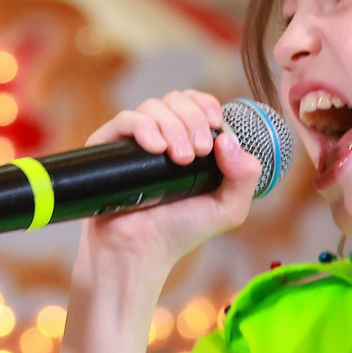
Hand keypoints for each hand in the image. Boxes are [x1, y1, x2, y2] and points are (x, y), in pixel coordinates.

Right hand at [74, 92, 260, 290]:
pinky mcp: (106, 147)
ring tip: (179, 159)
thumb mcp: (227, 209)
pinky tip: (156, 149)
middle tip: (198, 152)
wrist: (138, 253)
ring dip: (172, 126)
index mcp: (186, 142)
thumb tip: (230, 139)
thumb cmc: (178, 233)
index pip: (194, 103)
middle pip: (175, 100)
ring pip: (152, 107)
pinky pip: (125, 120)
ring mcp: (131, 142)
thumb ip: (245, 177)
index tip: (215, 126)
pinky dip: (143, 127)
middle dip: (192, 119)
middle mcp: (158, 137)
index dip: (206, 105)